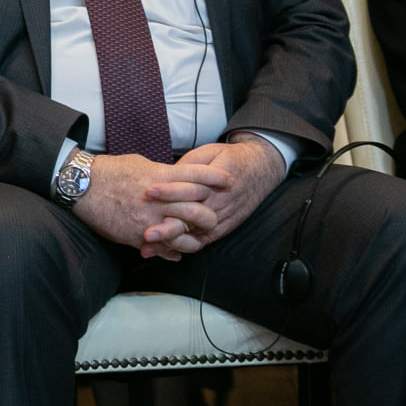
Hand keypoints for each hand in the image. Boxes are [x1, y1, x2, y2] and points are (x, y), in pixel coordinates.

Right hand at [72, 153, 232, 260]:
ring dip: (196, 238)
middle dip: (211, 214)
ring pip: (185, 233)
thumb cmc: (109, 171)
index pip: (197, 176)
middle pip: (198, 209)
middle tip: (215, 216)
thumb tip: (173, 177)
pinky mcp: (138, 235)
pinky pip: (163, 249)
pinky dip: (174, 252)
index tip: (229, 181)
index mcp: (160, 177)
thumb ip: (161, 173)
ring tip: (200, 238)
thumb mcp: (139, 164)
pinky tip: (179, 254)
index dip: (216, 178)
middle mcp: (160, 199)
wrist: (81, 186)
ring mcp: (150, 219)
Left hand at [148, 136, 286, 249]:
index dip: (169, 191)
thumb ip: (188, 166)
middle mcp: (217, 206)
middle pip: (190, 219)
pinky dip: (181, 247)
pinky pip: (200, 242)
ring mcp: (220, 221)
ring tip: (148, 248)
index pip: (189, 189)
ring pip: (193, 235)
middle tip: (146, 234)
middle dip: (167, 228)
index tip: (148, 191)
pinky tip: (162, 252)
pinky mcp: (221, 230)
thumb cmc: (228, 159)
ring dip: (170, 243)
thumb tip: (164, 175)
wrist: (260, 170)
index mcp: (214, 184)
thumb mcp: (209, 153)